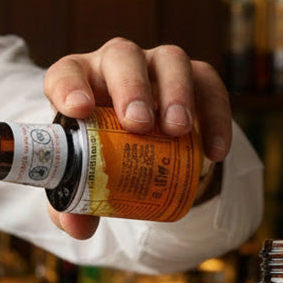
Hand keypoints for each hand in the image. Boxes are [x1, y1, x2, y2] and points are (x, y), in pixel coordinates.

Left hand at [43, 39, 231, 239]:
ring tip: (177, 130)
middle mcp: (116, 67)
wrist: (145, 152)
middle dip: (132, 88)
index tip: (79, 110)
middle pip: (122, 56)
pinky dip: (216, 116)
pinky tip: (214, 152)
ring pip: (169, 59)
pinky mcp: (194, 80)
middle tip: (139, 124)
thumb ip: (73, 206)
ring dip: (176, 92)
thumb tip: (77, 227)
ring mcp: (158, 69)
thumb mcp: (85, 182)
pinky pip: (209, 86)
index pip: (66, 73)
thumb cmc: (105, 160)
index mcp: (80, 84)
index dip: (69, 87)